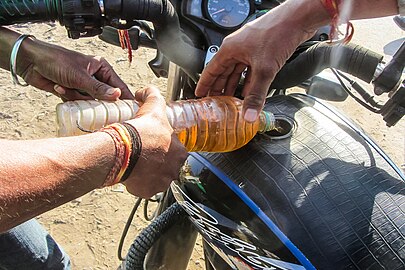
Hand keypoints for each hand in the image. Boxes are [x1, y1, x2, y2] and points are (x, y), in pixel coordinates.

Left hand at [18, 38, 133, 100]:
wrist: (30, 61)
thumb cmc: (56, 60)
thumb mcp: (80, 76)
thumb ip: (98, 88)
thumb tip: (117, 96)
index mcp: (101, 68)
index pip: (119, 86)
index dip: (125, 98)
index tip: (131, 110)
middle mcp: (94, 76)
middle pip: (104, 97)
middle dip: (95, 100)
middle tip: (92, 104)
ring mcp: (83, 85)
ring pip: (89, 101)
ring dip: (76, 97)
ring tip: (65, 86)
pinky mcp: (72, 92)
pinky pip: (77, 102)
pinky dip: (68, 97)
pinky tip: (58, 87)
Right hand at [124, 86, 187, 197]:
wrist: (124, 150)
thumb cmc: (141, 132)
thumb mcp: (153, 107)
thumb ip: (153, 95)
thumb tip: (147, 90)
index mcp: (180, 152)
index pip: (175, 149)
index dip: (163, 145)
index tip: (152, 143)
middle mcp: (174, 170)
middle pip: (167, 166)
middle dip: (157, 161)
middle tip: (143, 153)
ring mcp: (161, 183)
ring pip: (156, 178)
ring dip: (148, 172)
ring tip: (136, 163)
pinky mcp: (147, 191)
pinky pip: (144, 188)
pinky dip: (138, 183)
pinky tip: (131, 173)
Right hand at [195, 3, 319, 121]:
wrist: (297, 20)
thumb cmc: (277, 32)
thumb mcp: (265, 69)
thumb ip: (256, 95)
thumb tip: (249, 114)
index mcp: (230, 49)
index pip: (211, 70)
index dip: (204, 84)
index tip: (199, 94)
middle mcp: (237, 48)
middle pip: (223, 71)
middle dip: (219, 88)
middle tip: (214, 102)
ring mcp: (250, 48)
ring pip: (237, 70)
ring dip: (234, 85)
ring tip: (230, 99)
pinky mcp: (262, 50)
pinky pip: (250, 68)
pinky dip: (249, 80)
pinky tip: (250, 89)